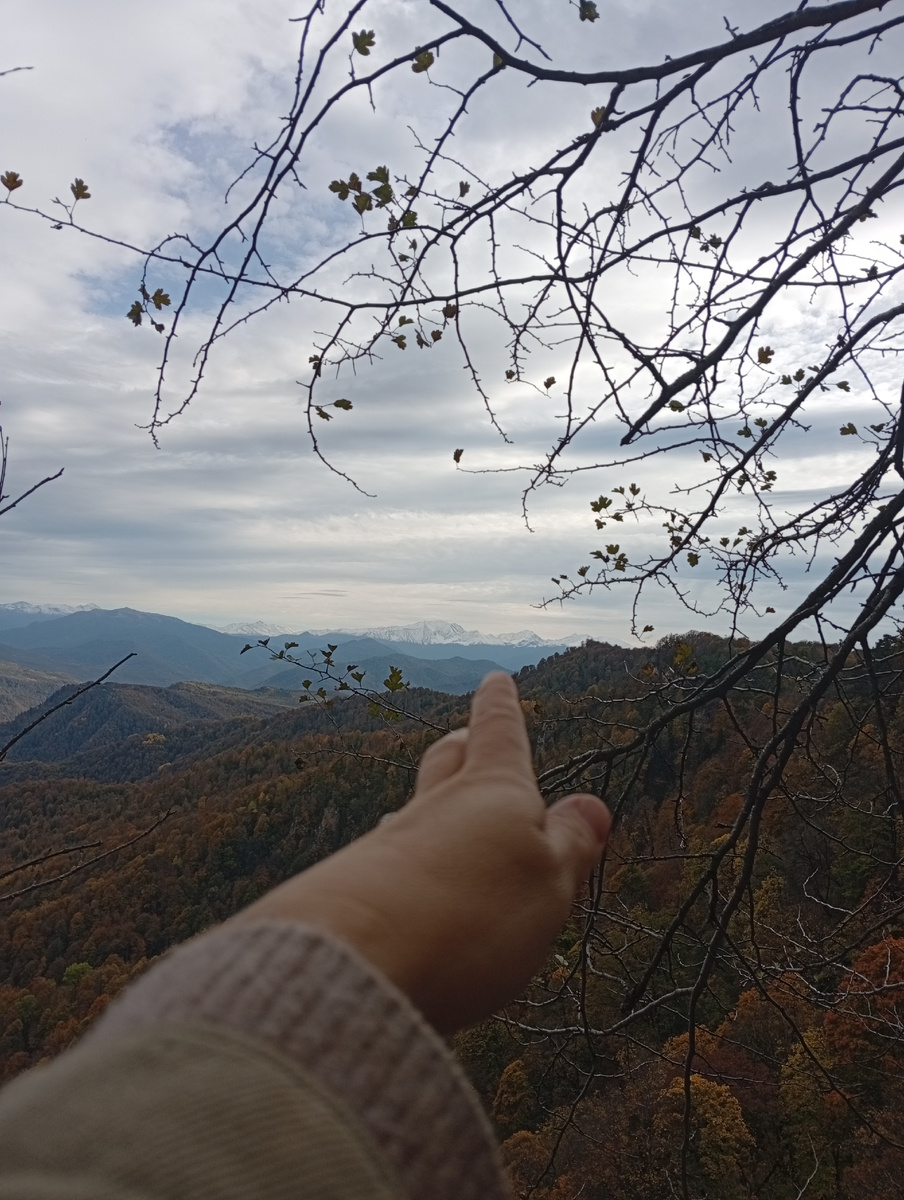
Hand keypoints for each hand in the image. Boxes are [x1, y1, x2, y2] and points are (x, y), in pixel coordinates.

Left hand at [237, 672, 610, 1031]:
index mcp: (491, 792)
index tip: (496, 679)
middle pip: (445, 763)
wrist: (350, 967)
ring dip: (427, 810)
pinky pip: (384, 865)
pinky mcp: (351, 893)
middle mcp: (432, 808)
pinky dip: (400, 867)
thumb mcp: (547, 883)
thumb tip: (590, 806)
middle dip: (460, 747)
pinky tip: (398, 889)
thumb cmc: (471, 916)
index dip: (501, 707)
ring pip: (411, 812)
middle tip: (465, 736)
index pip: (499, 734)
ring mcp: (385, 847)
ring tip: (435, 814)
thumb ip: (569, 846)